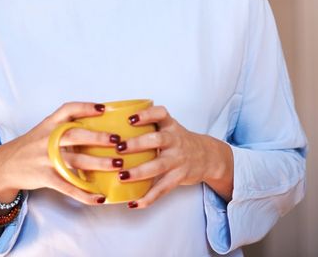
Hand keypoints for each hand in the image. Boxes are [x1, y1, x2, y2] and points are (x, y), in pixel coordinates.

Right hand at [0, 101, 124, 205]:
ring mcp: (46, 158)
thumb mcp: (44, 131)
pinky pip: (68, 187)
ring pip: (76, 160)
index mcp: (49, 124)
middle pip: (75, 135)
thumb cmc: (30, 146)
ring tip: (118, 166)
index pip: (68, 110)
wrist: (5, 165)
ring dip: (99, 163)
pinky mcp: (45, 177)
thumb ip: (64, 127)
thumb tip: (96, 128)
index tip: (104, 108)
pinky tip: (100, 197)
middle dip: (98, 137)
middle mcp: (48, 139)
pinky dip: (85, 194)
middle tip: (117, 141)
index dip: (86, 107)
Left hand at [116, 105, 233, 207]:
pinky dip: (148, 198)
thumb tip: (110, 123)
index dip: (146, 115)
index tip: (130, 119)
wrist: (206, 156)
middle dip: (137, 144)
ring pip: (158, 166)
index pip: (160, 114)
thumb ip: (148, 124)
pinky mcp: (179, 177)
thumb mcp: (168, 126)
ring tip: (121, 176)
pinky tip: (134, 203)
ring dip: (139, 172)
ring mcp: (177, 159)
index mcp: (169, 125)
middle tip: (119, 148)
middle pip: (157, 140)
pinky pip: (163, 189)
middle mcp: (174, 140)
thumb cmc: (177, 139)